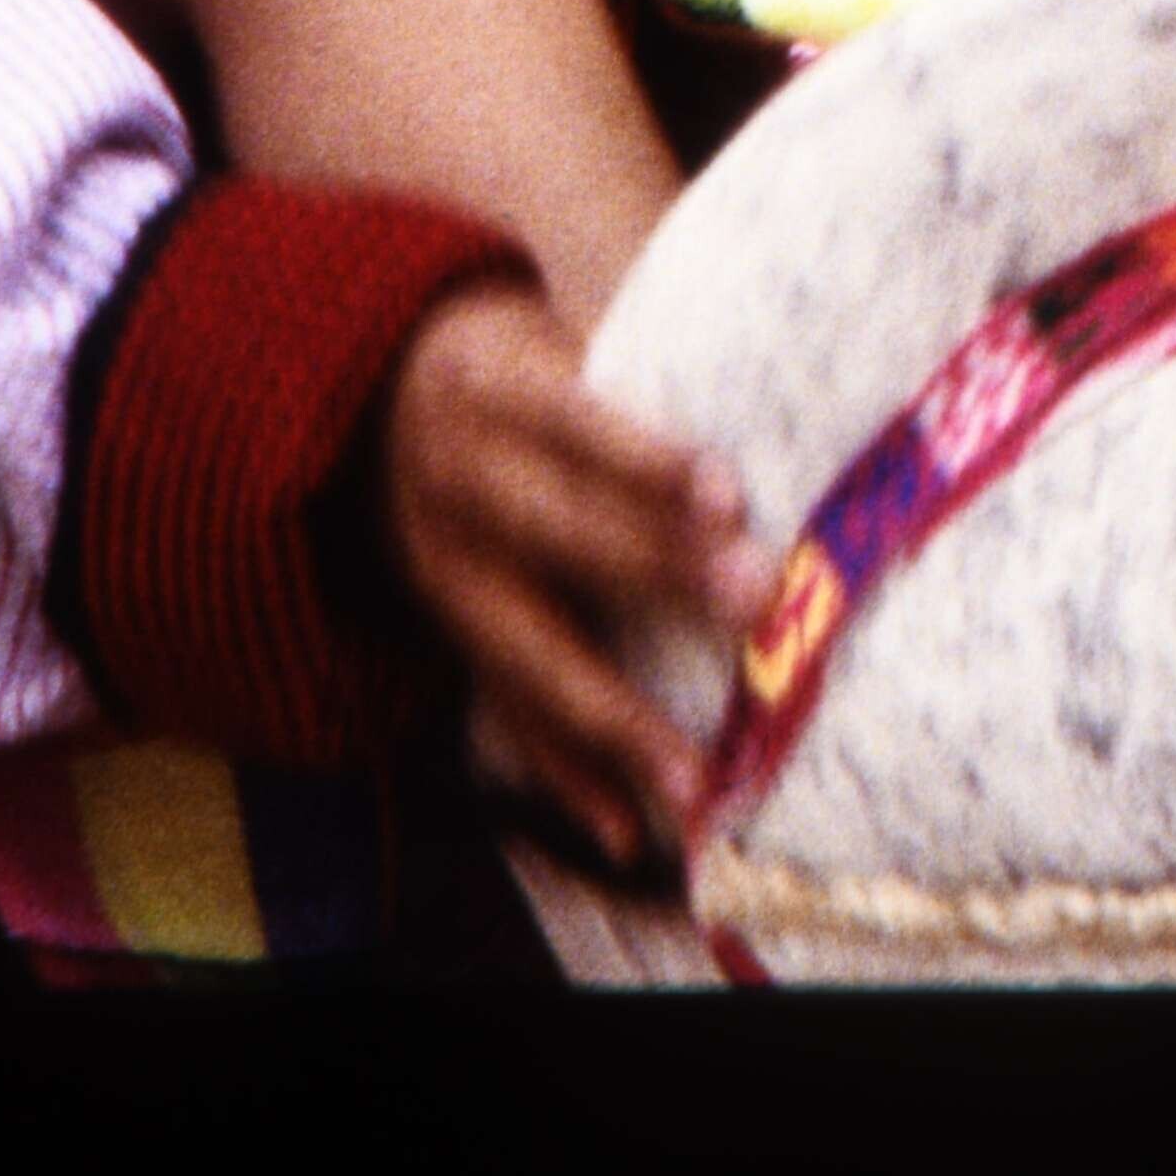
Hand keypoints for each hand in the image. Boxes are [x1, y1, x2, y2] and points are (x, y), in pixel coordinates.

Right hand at [371, 282, 774, 876]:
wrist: (375, 403)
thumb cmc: (522, 372)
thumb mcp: (554, 343)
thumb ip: (646, 377)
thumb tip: (801, 399)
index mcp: (493, 396)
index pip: (577, 425)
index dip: (649, 461)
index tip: (729, 493)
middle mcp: (458, 489)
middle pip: (558, 535)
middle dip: (656, 572)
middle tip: (753, 599)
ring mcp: (443, 579)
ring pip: (529, 654)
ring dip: (616, 722)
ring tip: (697, 781)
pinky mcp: (448, 643)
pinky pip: (506, 718)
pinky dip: (567, 779)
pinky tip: (630, 831)